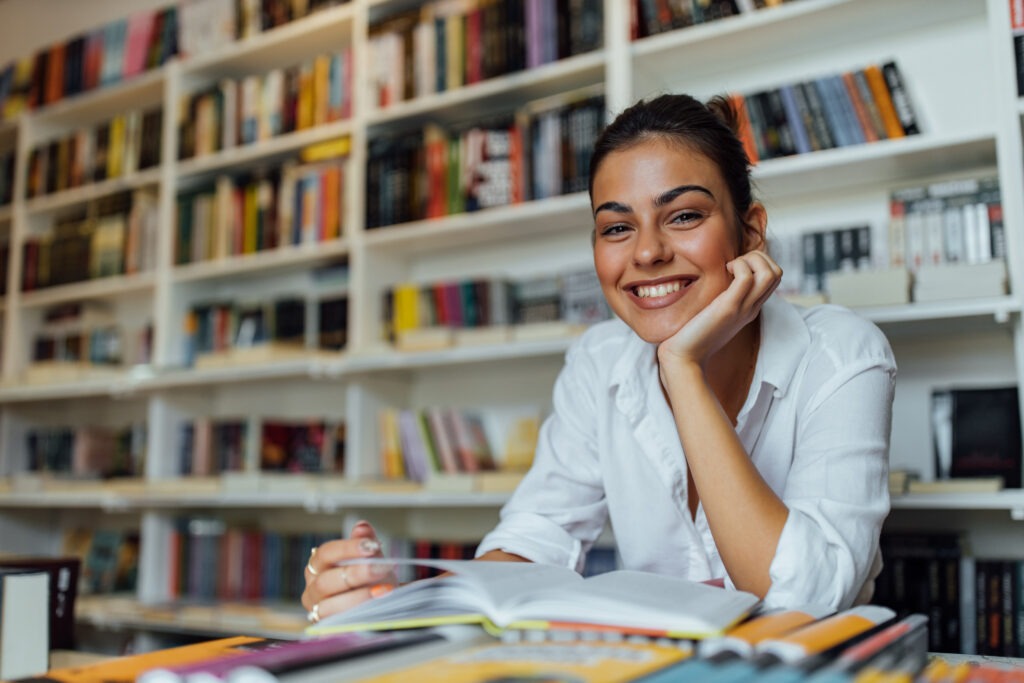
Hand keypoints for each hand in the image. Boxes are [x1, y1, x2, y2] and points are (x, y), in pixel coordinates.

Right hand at [301, 520, 395, 622]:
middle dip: (356, 574)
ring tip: (382, 590)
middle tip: (381, 568)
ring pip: (329, 606)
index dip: (348, 548)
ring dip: (359, 597)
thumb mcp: (370, 558)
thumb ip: (364, 542)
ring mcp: (318, 612)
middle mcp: (312, 589)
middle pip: (326, 581)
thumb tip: (361, 527)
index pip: (326, 554)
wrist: (379, 605)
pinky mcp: (328, 630)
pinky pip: (339, 625)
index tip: (371, 546)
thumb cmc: (369, 579)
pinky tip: (376, 608)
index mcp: (318, 566)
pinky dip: (359, 616)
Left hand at [658, 250, 781, 371]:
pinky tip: (724, 270)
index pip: (773, 278)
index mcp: (750, 307)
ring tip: (731, 267)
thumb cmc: (693, 334)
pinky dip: (739, 265)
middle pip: (777, 272)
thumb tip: (718, 278)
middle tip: (734, 264)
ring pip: (770, 273)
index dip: (758, 261)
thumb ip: (722, 297)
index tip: (734, 266)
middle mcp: (752, 307)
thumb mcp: (714, 311)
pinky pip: (747, 278)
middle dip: (758, 256)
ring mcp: (744, 308)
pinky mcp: (730, 308)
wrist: (684, 358)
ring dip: (752, 259)